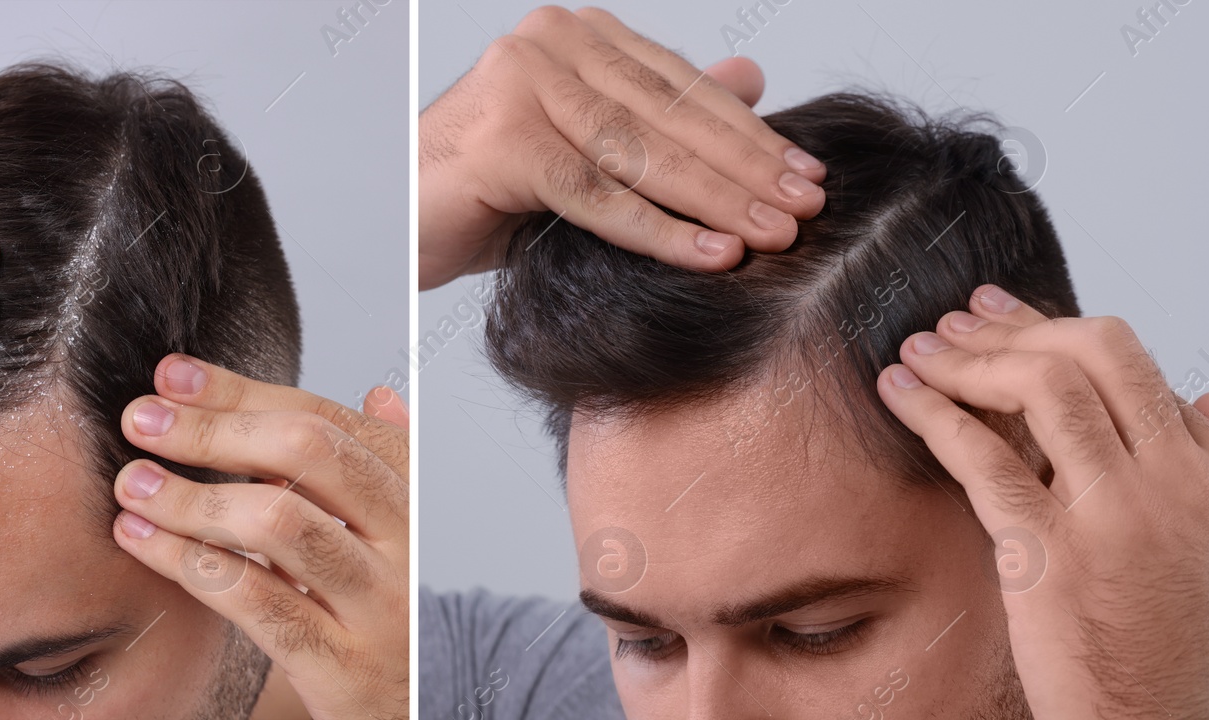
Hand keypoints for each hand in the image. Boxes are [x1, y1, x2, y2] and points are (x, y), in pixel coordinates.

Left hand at [111, 354, 409, 719]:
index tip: (173, 375)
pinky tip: (141, 539)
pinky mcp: (342, 665)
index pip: (326, 418)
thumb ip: (388, 466)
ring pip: (278, 522)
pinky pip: (255, 599)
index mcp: (415, 494)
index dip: (242, 391)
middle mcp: (406, 541)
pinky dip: (188, 561)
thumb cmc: (396, 616)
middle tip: (142, 420)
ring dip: (191, 494)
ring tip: (134, 483)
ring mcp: (378, 604)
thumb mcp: (403, 538)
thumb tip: (378, 392)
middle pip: (306, 454)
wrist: (427, 708)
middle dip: (213, 429)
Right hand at [418, 5, 826, 289]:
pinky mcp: (503, 143)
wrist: (402, 224)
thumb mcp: (588, 148)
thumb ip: (661, 112)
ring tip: (773, 235)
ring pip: (639, 153)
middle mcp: (547, 46)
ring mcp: (520, 88)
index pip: (679, 84)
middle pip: (667, 115)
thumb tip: (751, 77)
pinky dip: (660, 229)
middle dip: (744, 167)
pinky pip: (597, 194)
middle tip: (806, 207)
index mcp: (574, 37)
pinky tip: (711, 253)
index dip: (748, 131)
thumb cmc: (491, 190)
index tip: (805, 172)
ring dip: (716, 199)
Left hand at [878, 284, 1208, 718]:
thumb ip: (1197, 466)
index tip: (996, 311)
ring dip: (967, 358)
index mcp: (1205, 473)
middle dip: (1010, 326)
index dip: (1052, 325)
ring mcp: (1115, 516)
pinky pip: (986, 457)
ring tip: (917, 351)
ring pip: (1043, 389)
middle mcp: (1171, 482)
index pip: (1129, 363)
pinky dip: (934, 412)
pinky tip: (898, 395)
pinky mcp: (1052, 554)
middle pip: (1092, 354)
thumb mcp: (1205, 538)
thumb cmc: (1168, 643)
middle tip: (951, 321)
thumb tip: (1204, 400)